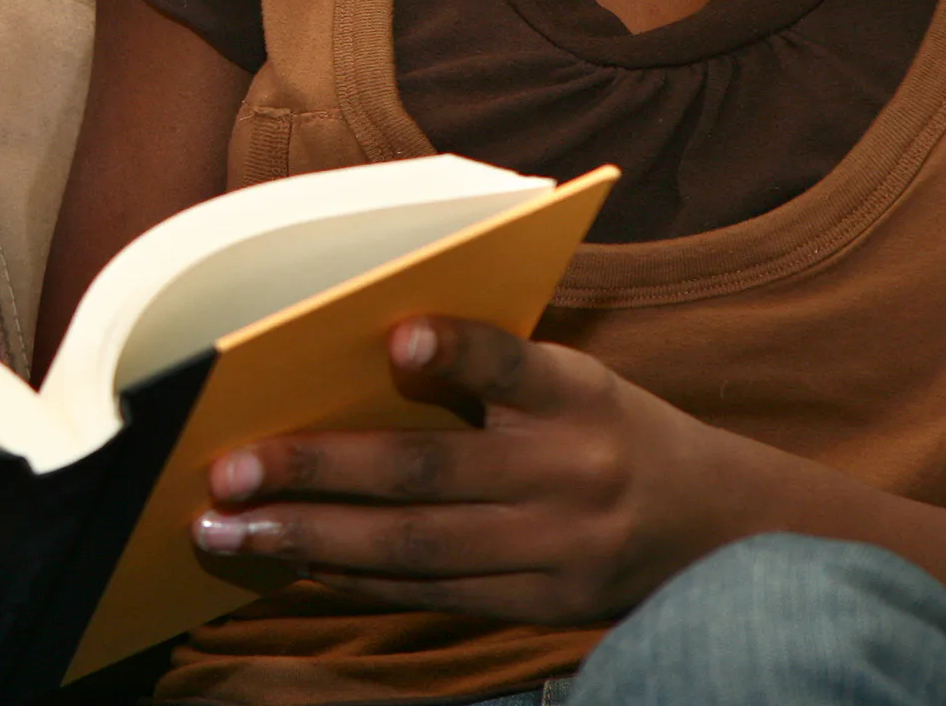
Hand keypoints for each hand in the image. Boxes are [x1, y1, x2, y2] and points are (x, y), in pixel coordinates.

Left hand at [190, 316, 754, 626]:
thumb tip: (355, 359)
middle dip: (318, 474)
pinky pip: (429, 594)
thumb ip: (484, 370)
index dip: (456, 350)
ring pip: (415, 549)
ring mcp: (555, 552)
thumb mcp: (572, 379)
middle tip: (226, 471)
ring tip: (228, 529)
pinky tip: (289, 561)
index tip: (394, 338)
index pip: (514, 364)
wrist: (719, 529)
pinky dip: (352, 578)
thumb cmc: (611, 430)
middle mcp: (570, 474)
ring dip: (311, 540)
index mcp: (578, 395)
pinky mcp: (540, 607)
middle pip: (430, 474)